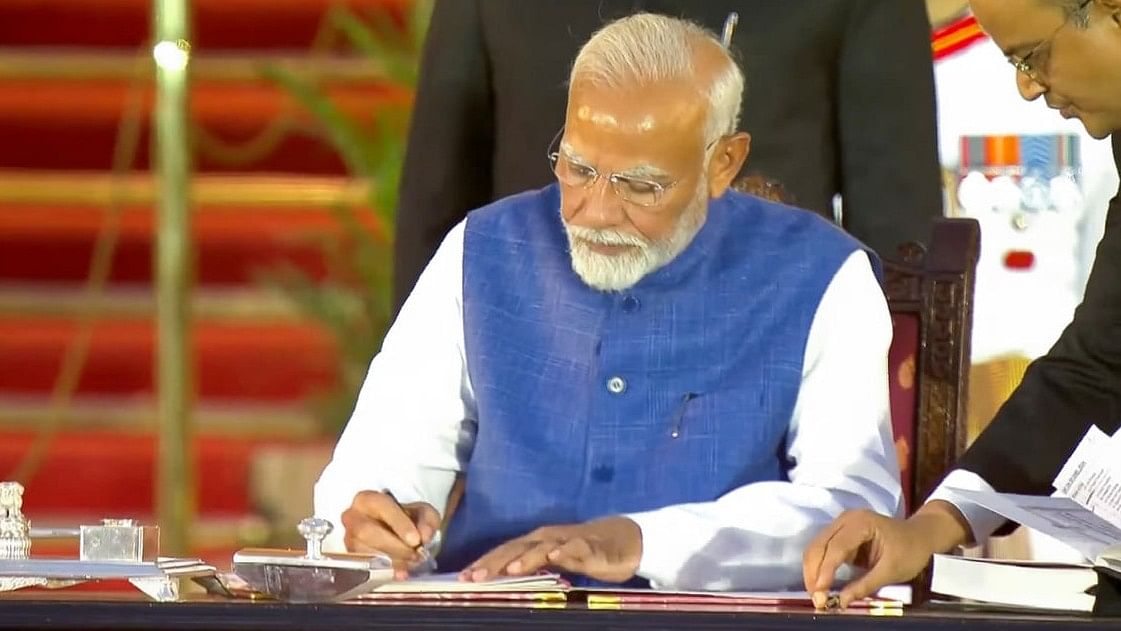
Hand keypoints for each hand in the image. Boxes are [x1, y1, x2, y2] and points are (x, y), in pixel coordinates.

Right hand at [341, 490, 440, 577]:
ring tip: (412, 561)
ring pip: (365, 552)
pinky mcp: (351, 559)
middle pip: (367, 531)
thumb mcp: (423, 513)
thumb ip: (427, 520)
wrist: (396, 533)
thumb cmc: (405, 519)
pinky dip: (388, 572)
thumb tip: (424, 535)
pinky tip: (401, 572)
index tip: (415, 539)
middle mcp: (353, 517)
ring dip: (393, 561)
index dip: (399, 524)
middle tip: (415, 554)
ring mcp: (349, 539)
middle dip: (395, 546)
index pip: (380, 506)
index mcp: (368, 499)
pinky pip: (366, 568)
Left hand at [462, 516, 642, 583]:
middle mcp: (546, 538)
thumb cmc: (581, 552)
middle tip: (473, 577)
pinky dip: (565, 550)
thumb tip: (500, 583)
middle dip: (493, 562)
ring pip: (542, 547)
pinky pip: (576, 547)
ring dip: (525, 558)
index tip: (462, 578)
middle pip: (515, 549)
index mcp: (534, 543)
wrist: (620, 541)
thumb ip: (529, 570)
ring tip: (509, 569)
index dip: (483, 564)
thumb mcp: (550, 565)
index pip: (503, 553)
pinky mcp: (589, 546)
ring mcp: (567, 540)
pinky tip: (556, 555)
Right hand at [802, 502, 971, 608]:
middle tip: (816, 598)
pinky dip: (818, 568)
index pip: (836, 547)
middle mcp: (845, 520)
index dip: (825, 571)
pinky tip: (820, 584)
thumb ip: (865, 585)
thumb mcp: (891, 571)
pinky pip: (822, 550)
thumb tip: (841, 602)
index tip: (820, 593)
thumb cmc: (910, 551)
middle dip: (813, 573)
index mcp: (861, 523)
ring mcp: (840, 525)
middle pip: (818, 545)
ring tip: (817, 594)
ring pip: (816, 548)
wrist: (920, 536)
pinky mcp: (839, 535)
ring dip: (813, 571)